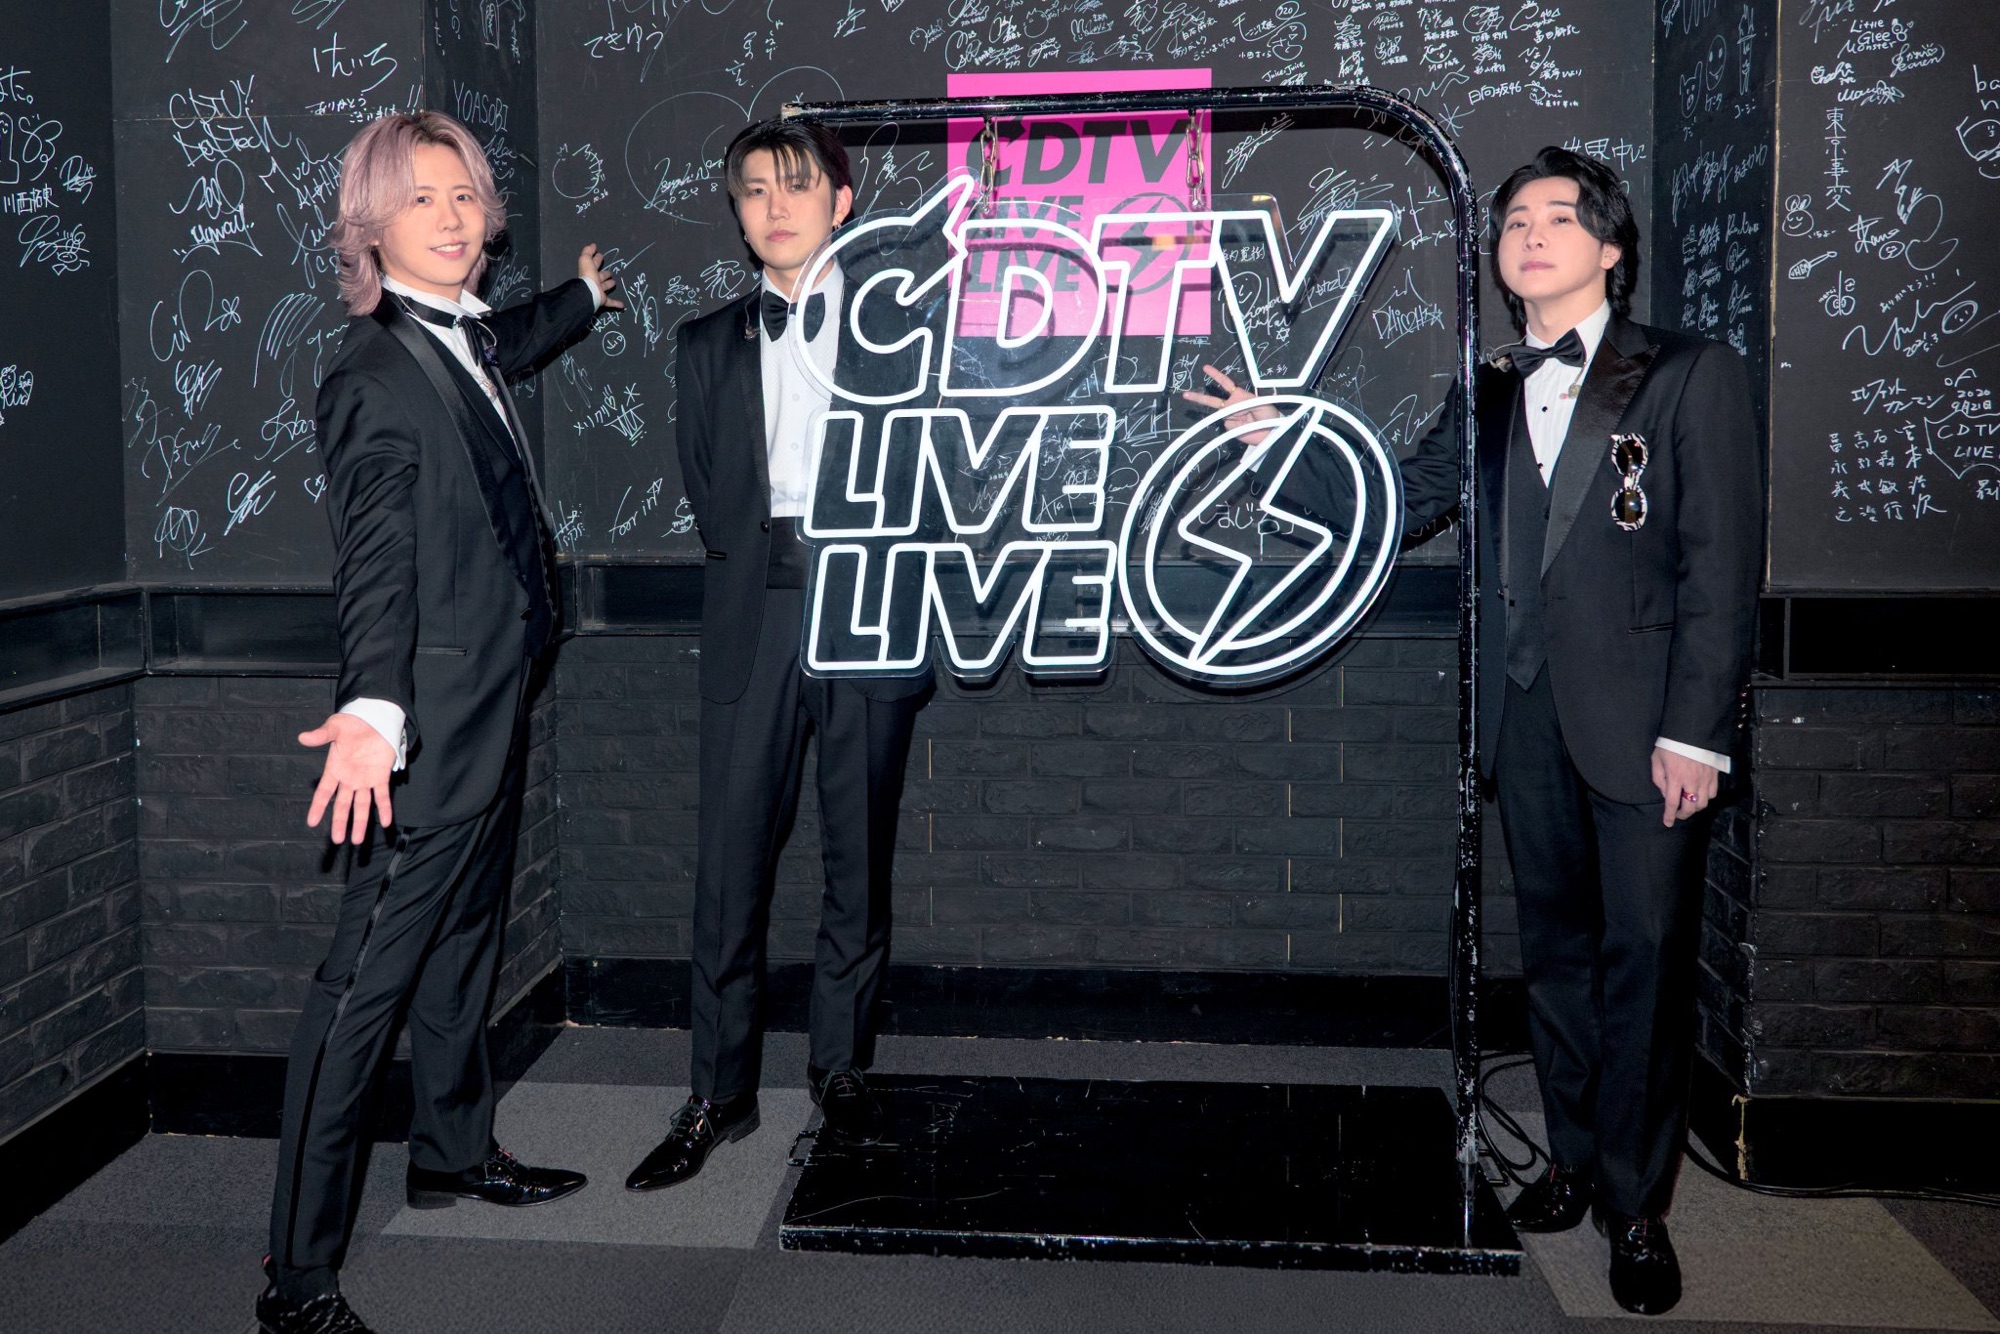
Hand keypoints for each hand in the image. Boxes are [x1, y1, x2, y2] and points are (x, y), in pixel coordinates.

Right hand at [301, 713, 396, 843]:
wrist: (374, 718)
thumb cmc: (352, 723)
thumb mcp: (335, 727)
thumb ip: (321, 735)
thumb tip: (302, 737)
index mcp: (335, 769)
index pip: (323, 792)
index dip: (318, 807)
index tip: (311, 822)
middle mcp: (349, 779)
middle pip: (342, 805)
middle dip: (340, 822)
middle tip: (336, 840)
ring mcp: (365, 779)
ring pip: (362, 805)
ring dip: (360, 822)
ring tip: (357, 840)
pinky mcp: (381, 776)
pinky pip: (383, 796)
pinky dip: (385, 808)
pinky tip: (386, 822)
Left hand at [578, 243, 624, 308]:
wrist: (589, 291)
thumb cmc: (588, 275)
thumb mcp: (586, 259)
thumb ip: (588, 251)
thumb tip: (593, 245)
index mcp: (590, 271)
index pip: (594, 263)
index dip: (596, 258)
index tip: (600, 254)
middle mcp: (594, 281)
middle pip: (600, 276)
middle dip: (604, 274)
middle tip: (609, 272)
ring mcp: (598, 290)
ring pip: (604, 287)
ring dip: (608, 285)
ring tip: (613, 282)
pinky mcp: (603, 300)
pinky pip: (610, 302)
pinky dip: (616, 303)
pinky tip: (622, 305)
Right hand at [1180, 365, 1278, 445]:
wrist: (1271, 433)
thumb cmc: (1270, 415)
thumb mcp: (1262, 403)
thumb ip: (1245, 401)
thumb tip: (1230, 407)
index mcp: (1240, 396)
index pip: (1226, 383)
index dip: (1215, 375)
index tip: (1205, 368)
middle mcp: (1233, 406)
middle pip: (1213, 400)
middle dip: (1198, 397)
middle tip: (1185, 394)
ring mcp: (1230, 418)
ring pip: (1221, 415)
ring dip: (1229, 415)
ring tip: (1246, 420)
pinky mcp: (1230, 428)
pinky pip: (1227, 425)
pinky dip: (1235, 426)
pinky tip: (1246, 427)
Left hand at [1651, 746, 1719, 826]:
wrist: (1690, 731)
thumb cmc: (1669, 746)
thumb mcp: (1656, 760)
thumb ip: (1659, 779)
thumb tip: (1666, 794)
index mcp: (1675, 778)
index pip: (1672, 803)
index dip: (1670, 816)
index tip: (1668, 823)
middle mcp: (1691, 781)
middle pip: (1691, 807)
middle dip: (1683, 815)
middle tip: (1678, 814)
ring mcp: (1705, 778)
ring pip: (1703, 803)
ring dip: (1695, 807)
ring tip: (1688, 805)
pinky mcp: (1714, 774)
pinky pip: (1713, 793)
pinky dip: (1707, 798)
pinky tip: (1700, 795)